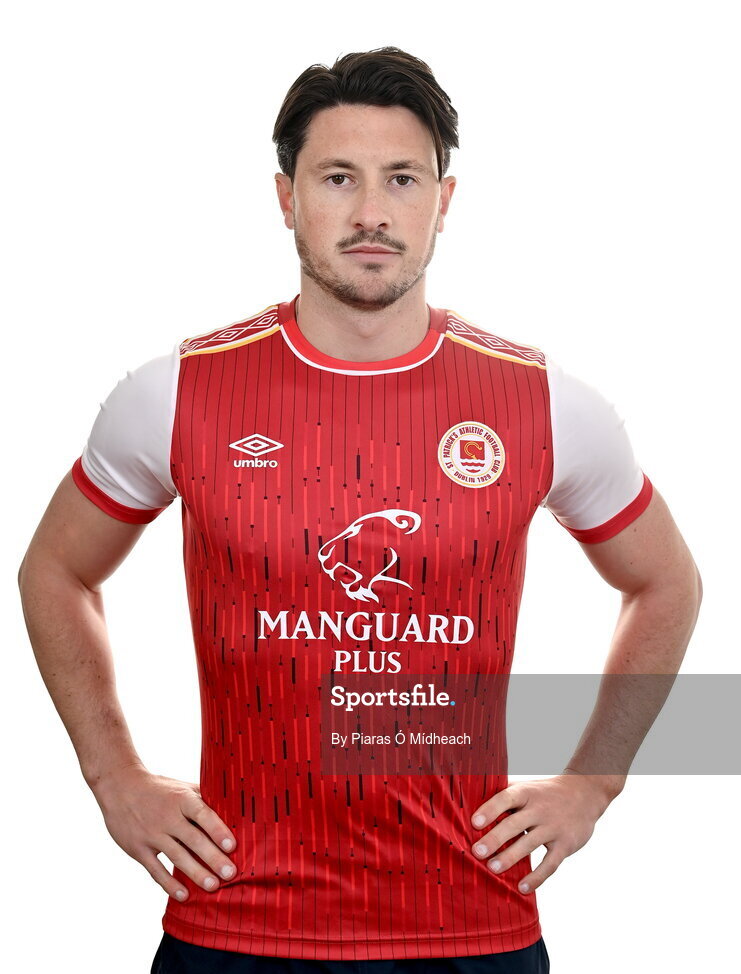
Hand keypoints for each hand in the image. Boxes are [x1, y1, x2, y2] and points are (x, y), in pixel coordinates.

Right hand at [90, 764, 236, 901]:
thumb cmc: (159, 788)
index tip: (232, 846)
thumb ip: (203, 799)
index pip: (202, 814)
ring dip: (196, 873)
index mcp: (181, 799)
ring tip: (213, 887)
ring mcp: (152, 834)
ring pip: (177, 856)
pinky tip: (184, 895)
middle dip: (213, 858)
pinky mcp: (138, 849)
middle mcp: (167, 817)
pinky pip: (156, 869)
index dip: (217, 830)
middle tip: (230, 874)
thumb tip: (232, 810)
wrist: (120, 787)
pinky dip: (169, 884)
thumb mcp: (181, 787)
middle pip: (193, 839)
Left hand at [469, 771, 617, 893]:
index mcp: (526, 792)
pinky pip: (550, 863)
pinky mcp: (566, 844)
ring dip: (510, 858)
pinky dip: (537, 877)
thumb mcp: (526, 787)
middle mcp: (539, 808)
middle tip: (476, 853)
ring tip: (492, 869)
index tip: (474, 823)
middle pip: (514, 824)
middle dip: (495, 839)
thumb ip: (503, 795)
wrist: (585, 793)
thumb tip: (468, 802)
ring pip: (530, 843)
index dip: (490, 809)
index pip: (505, 798)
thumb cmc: (544, 793)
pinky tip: (522, 888)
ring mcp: (554, 827)